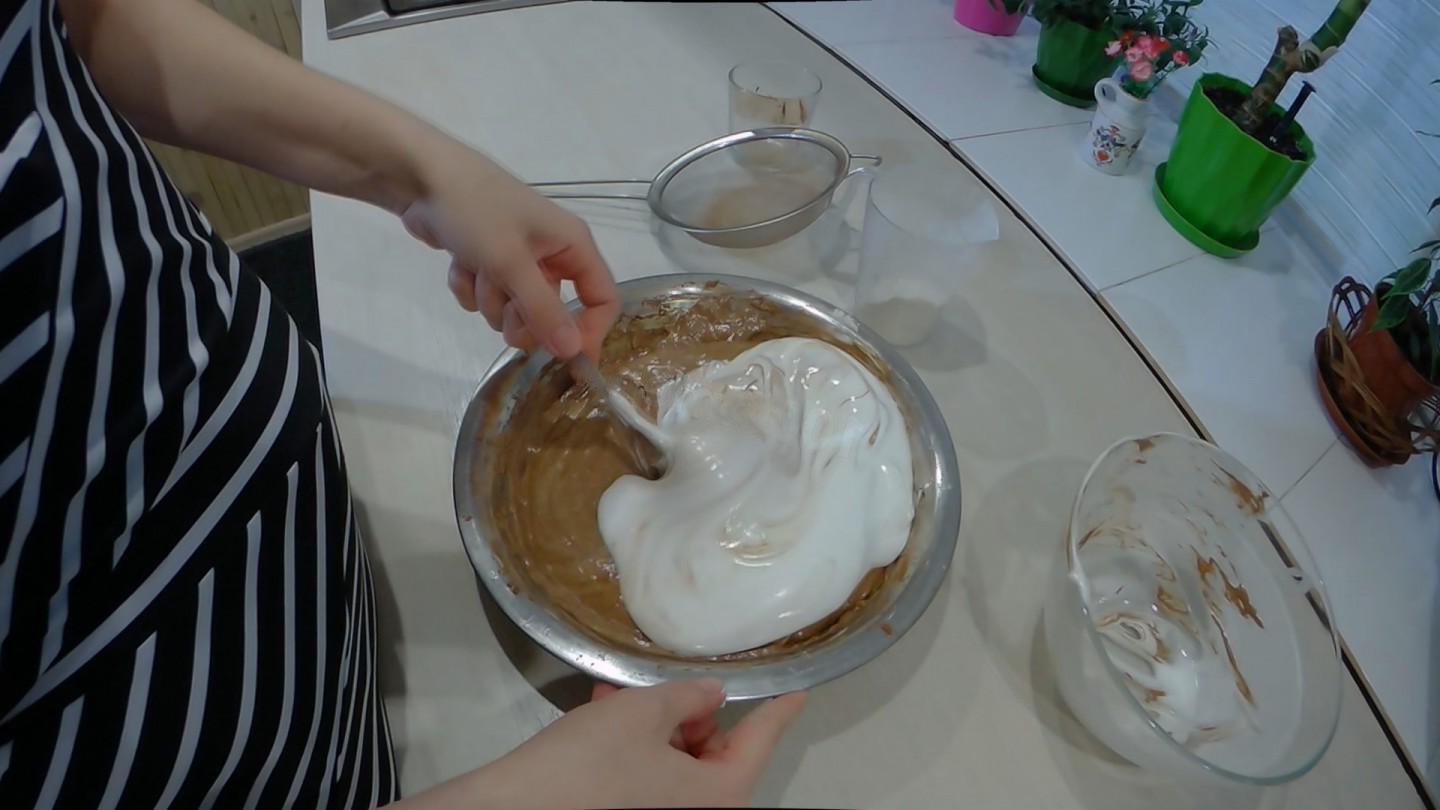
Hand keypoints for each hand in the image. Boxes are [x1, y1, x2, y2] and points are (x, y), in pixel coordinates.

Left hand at [400, 146, 618, 358]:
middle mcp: (551, 253)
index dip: (588, 332)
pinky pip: (487, 296)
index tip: (566, 362)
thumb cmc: (476, 211)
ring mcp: (518, 257)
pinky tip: (459, 264)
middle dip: (523, 317)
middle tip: (502, 314)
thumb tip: (574, 352)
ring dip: (490, 299)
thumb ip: (544, 310)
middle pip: (552, 312)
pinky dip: (471, 287)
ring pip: (513, 308)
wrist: (419, 176)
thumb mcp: (511, 263)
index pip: (602, 299)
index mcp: (572, 245)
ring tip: (475, 268)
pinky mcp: (486, 260)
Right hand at [470, 680, 806, 808]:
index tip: (797, 691)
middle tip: (671, 685)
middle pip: (717, 753)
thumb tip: (712, 696)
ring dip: (655, 722)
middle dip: (692, 713)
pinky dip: (634, 742)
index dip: (777, 711)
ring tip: (620, 691)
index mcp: (719, 795)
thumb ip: (687, 697)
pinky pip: (649, 775)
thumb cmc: (592, 761)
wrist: (518, 808)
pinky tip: (604, 709)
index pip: (760, 741)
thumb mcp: (643, 712)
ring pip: (678, 761)